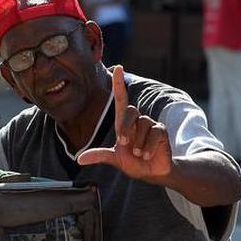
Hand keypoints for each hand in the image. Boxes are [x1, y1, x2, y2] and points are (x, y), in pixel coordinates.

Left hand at [77, 66, 173, 181]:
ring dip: (138, 143)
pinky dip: (148, 147)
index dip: (119, 84)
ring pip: (143, 124)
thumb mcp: (116, 160)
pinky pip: (154, 133)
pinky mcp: (161, 131)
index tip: (118, 67)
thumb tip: (79, 159)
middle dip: (126, 127)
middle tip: (125, 144)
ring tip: (139, 154)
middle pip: (131, 110)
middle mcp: (137, 121)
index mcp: (124, 124)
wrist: (154, 172)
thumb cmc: (134, 163)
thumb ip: (100, 156)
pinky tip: (147, 155)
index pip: (121, 99)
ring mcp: (150, 125)